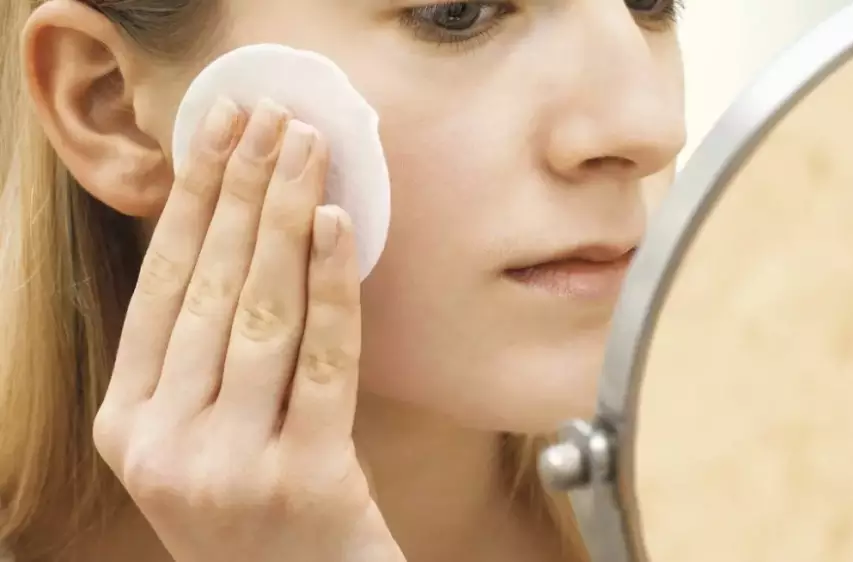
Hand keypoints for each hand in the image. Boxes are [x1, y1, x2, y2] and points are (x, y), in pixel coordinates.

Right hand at [93, 97, 402, 561]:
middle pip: (209, 288)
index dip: (191, 202)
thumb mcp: (200, 436)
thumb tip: (241, 228)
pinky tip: (336, 226)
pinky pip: (324, 361)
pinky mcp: (304, 481)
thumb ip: (202, 356)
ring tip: (305, 151)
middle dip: (241, 191)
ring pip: (261, 314)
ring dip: (286, 220)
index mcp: (130, 424)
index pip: (160, 287)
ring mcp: (230, 466)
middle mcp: (166, 444)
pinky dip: (332, 287)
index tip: (217, 133)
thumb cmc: (257, 507)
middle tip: (269, 120)